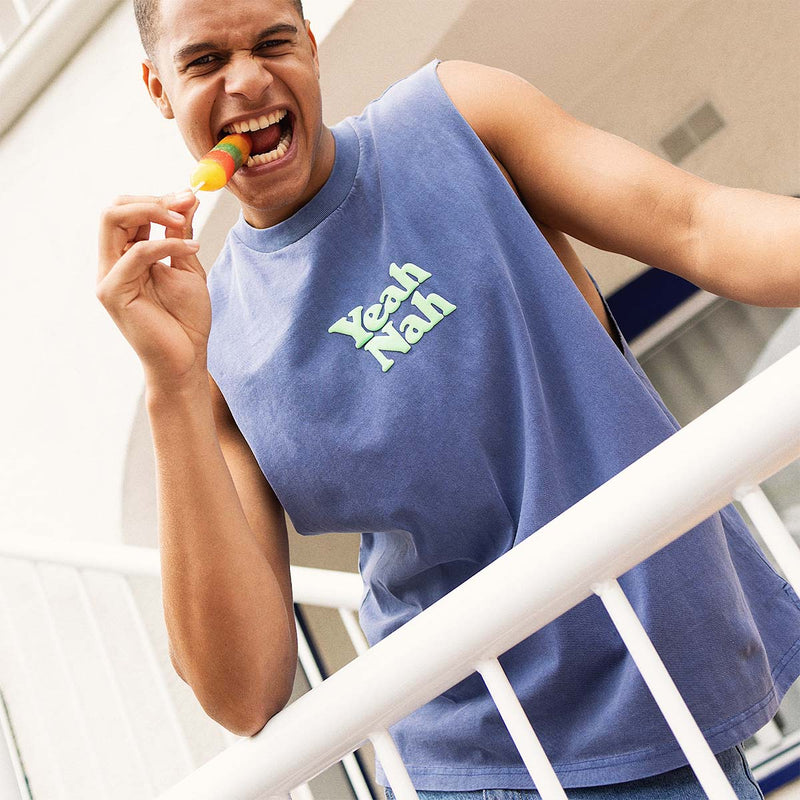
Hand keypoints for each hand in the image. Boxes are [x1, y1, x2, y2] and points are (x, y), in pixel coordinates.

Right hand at [97, 191, 209, 388]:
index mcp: (126, 256)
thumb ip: (181, 233)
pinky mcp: (112, 292)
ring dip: (154, 210)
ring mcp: (108, 277)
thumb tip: (186, 197)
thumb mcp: (187, 266)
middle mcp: (111, 263)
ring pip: (113, 219)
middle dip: (151, 198)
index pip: (127, 211)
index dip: (157, 198)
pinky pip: (137, 253)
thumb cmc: (187, 320)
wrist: (187, 359)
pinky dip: (167, 243)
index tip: (188, 196)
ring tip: (185, 220)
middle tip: (184, 201)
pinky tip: (191, 247)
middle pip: (113, 209)